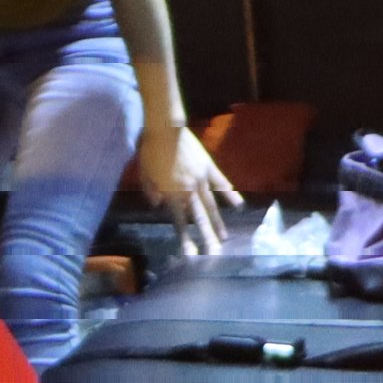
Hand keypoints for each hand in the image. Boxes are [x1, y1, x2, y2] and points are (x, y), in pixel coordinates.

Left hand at [138, 126, 242, 256]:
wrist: (165, 128)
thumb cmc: (149, 149)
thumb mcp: (143, 173)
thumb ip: (151, 191)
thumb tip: (158, 204)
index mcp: (171, 193)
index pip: (179, 221)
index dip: (184, 238)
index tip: (191, 254)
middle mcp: (189, 190)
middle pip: (199, 218)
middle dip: (207, 237)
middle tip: (215, 254)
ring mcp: (201, 179)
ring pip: (212, 205)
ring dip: (218, 223)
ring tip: (224, 238)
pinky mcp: (209, 168)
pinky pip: (221, 183)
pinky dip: (230, 194)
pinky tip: (239, 205)